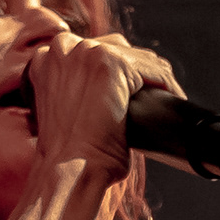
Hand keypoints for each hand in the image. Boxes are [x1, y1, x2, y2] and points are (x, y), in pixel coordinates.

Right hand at [21, 29, 185, 183]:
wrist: (68, 171)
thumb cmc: (67, 155)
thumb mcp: (62, 112)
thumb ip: (75, 91)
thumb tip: (105, 91)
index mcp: (46, 59)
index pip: (92, 51)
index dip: (116, 71)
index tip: (131, 90)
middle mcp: (62, 48)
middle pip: (116, 48)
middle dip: (137, 70)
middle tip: (154, 93)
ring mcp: (86, 52)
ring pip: (136, 58)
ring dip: (155, 76)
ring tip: (167, 96)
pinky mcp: (111, 63)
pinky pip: (152, 68)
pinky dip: (167, 83)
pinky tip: (173, 97)